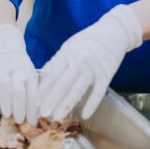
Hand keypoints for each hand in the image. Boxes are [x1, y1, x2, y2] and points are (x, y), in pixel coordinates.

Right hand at [0, 23, 37, 123]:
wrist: (4, 39)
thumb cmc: (18, 64)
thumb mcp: (28, 73)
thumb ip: (30, 91)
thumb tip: (34, 117)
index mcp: (29, 73)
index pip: (33, 93)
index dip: (33, 110)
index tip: (32, 123)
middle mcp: (16, 69)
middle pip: (19, 90)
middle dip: (20, 107)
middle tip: (20, 121)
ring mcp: (1, 66)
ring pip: (5, 84)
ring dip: (6, 101)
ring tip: (7, 114)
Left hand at [37, 5, 142, 119]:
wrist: (114, 31)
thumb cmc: (88, 40)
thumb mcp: (70, 46)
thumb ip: (58, 61)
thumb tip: (44, 77)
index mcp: (67, 53)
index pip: (52, 73)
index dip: (43, 89)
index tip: (35, 101)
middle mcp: (79, 61)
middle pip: (62, 83)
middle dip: (51, 99)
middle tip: (42, 114)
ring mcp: (93, 69)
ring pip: (78, 89)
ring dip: (66, 104)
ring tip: (57, 117)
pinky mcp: (106, 75)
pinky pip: (98, 93)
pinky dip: (91, 105)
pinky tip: (84, 115)